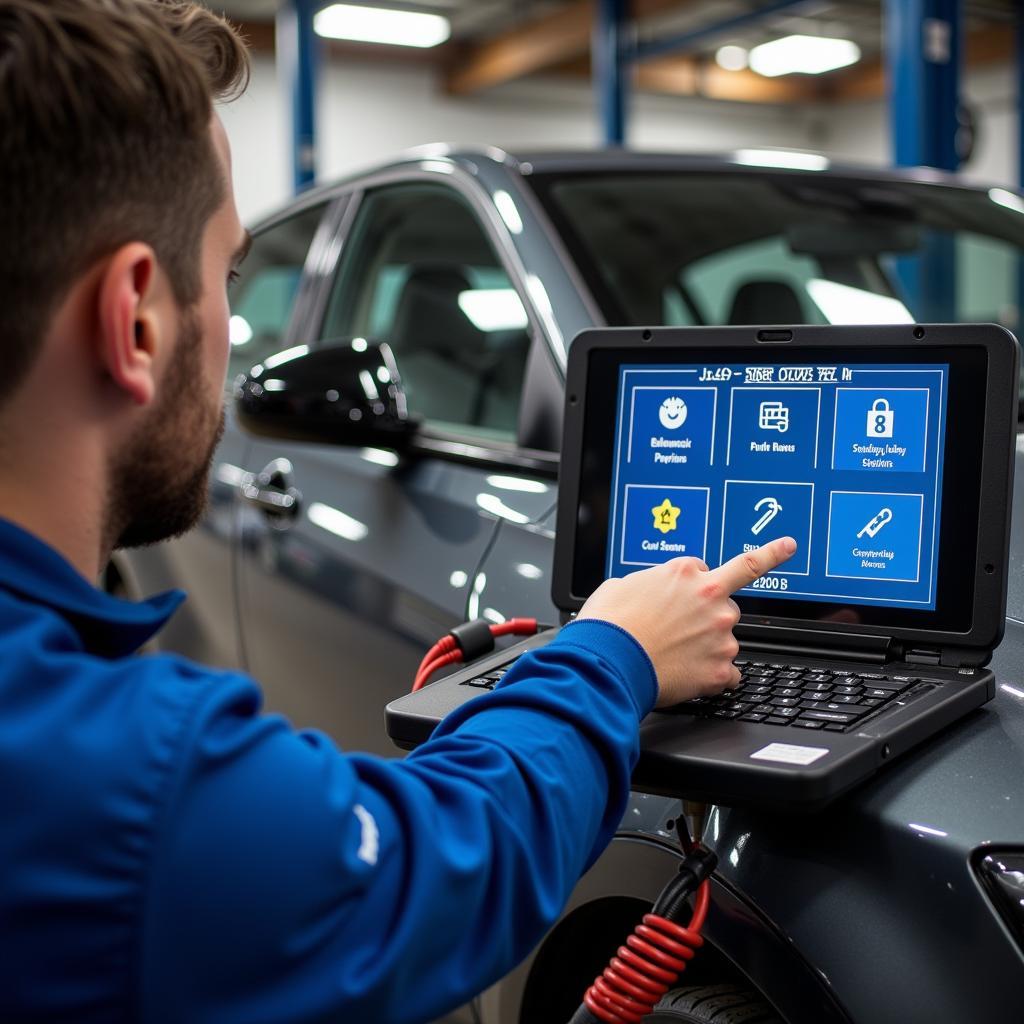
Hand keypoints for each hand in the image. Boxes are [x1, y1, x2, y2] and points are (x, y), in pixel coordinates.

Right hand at [576, 537, 795, 708]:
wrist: (606, 663)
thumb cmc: (609, 625)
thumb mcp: (621, 585)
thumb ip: (650, 582)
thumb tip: (652, 591)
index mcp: (687, 572)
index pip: (717, 566)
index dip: (705, 580)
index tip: (788, 546)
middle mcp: (711, 599)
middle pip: (725, 604)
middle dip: (708, 615)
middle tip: (677, 630)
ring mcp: (720, 635)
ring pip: (726, 640)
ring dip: (707, 647)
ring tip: (672, 656)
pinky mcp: (720, 669)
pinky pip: (729, 674)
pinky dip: (713, 677)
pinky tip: (690, 677)